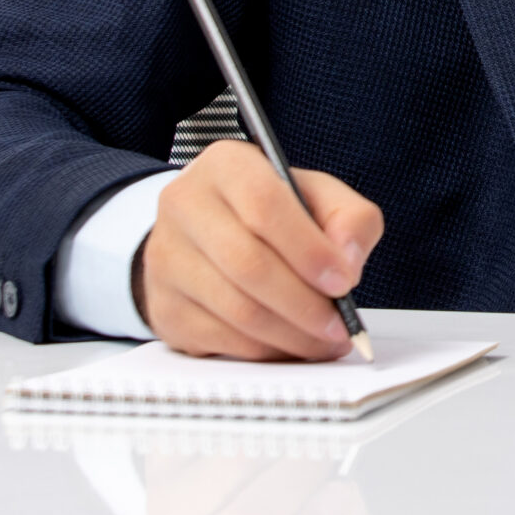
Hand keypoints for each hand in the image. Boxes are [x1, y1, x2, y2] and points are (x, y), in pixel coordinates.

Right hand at [133, 139, 383, 360]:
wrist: (209, 233)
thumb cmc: (272, 212)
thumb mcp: (319, 196)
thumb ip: (349, 218)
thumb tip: (347, 262)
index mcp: (226, 165)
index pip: (265, 206)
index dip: (309, 250)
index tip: (344, 282)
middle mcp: (184, 205)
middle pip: (248, 264)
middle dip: (304, 304)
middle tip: (340, 326)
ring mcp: (166, 259)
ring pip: (235, 309)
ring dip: (291, 334)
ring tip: (326, 340)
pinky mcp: (164, 307)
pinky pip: (221, 340)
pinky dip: (266, 350)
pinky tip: (292, 345)